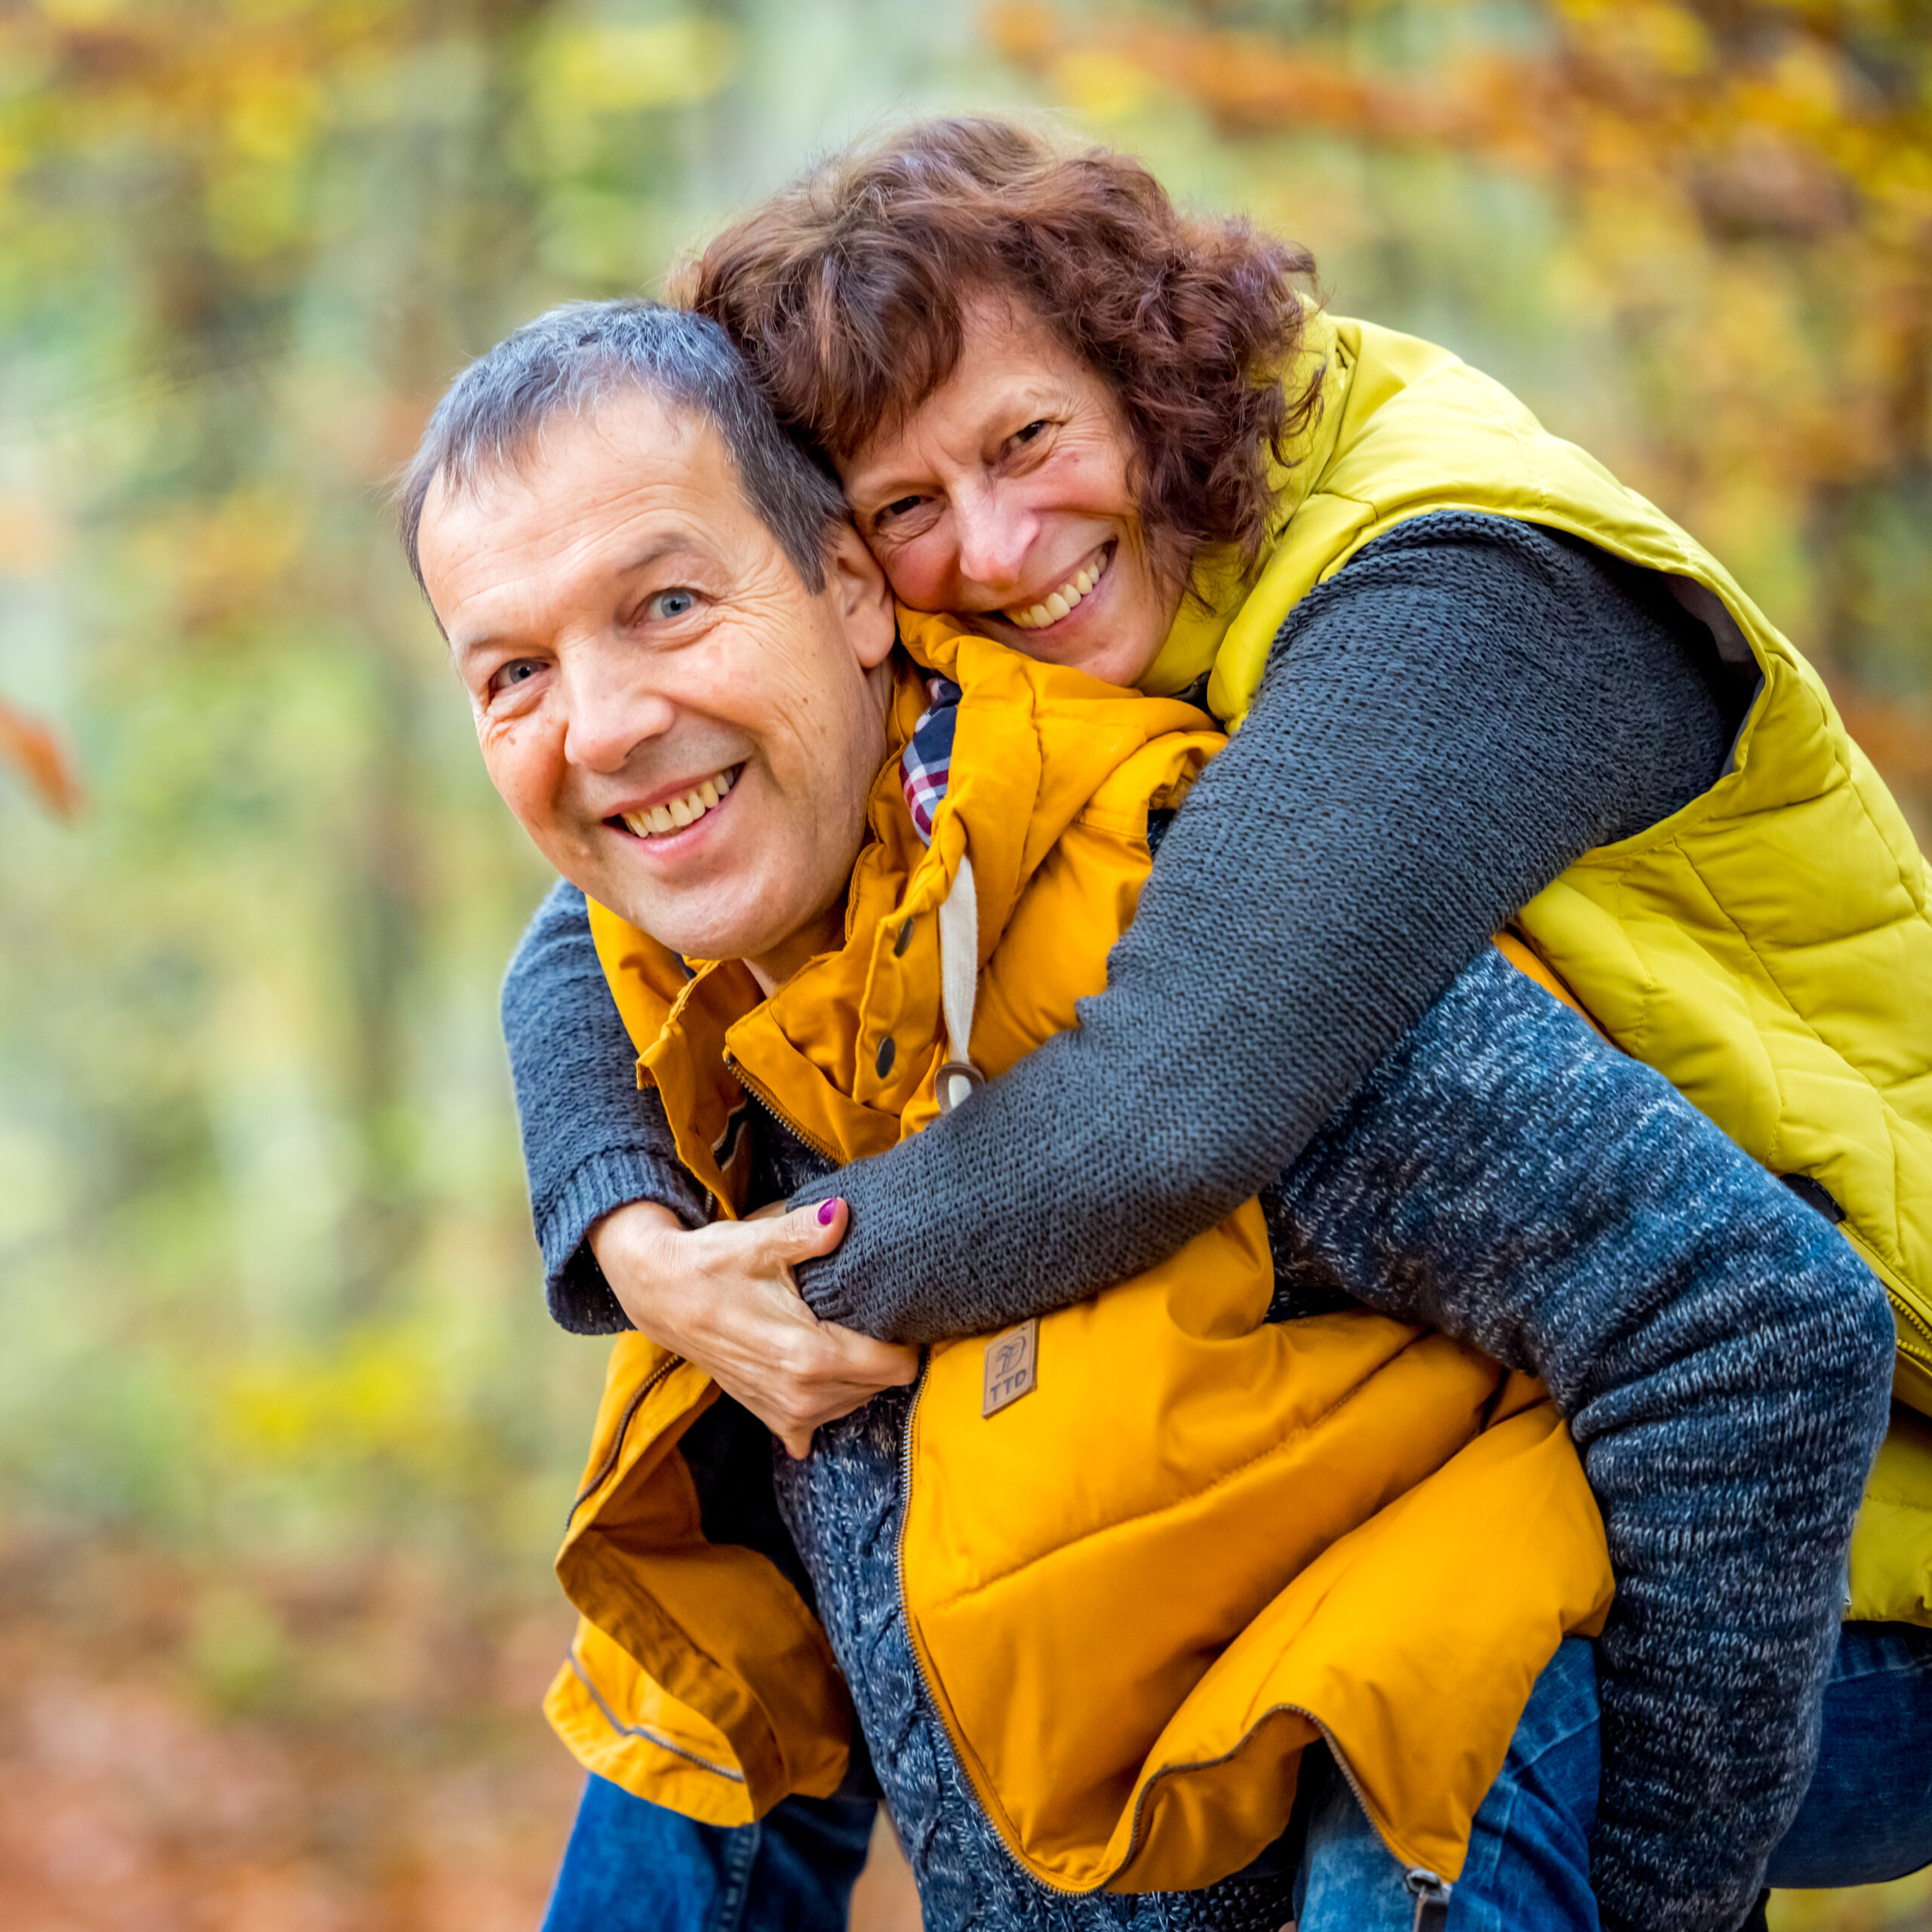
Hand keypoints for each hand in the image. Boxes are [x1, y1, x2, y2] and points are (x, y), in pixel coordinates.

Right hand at [588, 1197, 918, 1458]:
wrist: (660, 1294)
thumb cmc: (711, 1264)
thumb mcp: (758, 1241)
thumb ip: (805, 1232)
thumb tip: (841, 1212)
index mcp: (810, 1357)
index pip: (896, 1366)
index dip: (905, 1336)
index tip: (897, 1310)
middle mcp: (801, 1395)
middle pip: (881, 1385)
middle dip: (883, 1352)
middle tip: (867, 1314)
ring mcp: (784, 1412)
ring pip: (856, 1402)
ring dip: (858, 1373)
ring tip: (840, 1333)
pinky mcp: (769, 1416)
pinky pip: (820, 1422)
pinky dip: (827, 1398)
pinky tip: (817, 1369)